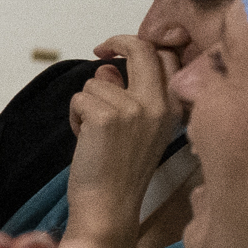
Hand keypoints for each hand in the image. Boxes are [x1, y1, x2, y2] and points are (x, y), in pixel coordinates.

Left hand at [65, 38, 178, 247]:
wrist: (110, 206)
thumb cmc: (120, 171)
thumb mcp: (135, 129)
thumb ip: (128, 95)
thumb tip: (108, 68)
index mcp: (172, 108)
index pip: (166, 58)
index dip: (141, 45)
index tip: (120, 49)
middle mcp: (159, 104)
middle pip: (140, 50)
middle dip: (117, 42)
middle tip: (100, 50)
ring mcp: (134, 109)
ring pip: (97, 82)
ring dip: (87, 103)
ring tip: (94, 134)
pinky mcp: (106, 117)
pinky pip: (79, 99)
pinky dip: (75, 116)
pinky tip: (84, 139)